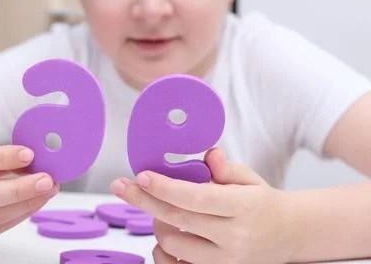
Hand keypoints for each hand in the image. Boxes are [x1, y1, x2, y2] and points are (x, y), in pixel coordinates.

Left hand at [111, 149, 297, 263]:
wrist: (286, 235)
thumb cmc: (261, 202)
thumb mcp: (249, 179)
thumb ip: (226, 168)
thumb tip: (209, 154)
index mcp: (243, 208)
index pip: (197, 197)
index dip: (165, 187)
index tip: (140, 176)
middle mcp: (234, 238)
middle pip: (177, 219)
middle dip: (144, 200)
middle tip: (122, 186)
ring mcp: (225, 262)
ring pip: (172, 244)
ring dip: (156, 223)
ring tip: (160, 208)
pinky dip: (163, 251)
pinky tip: (165, 233)